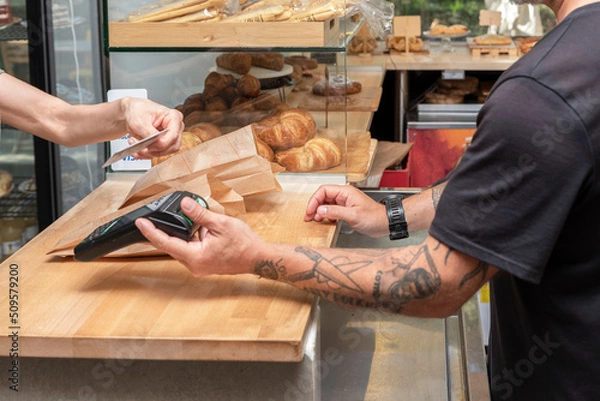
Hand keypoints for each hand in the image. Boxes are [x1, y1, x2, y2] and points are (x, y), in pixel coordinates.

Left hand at [121, 97, 183, 158]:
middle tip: (140, 148)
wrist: (132, 112)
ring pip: (166, 152)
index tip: (148, 146)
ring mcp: (171, 136)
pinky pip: (159, 154)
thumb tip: (154, 144)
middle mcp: (175, 127)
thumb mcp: (140, 121)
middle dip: (155, 150)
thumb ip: (149, 133)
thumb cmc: (138, 111)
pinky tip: (137, 150)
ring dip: (149, 153)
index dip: (161, 144)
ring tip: (135, 146)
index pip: (173, 136)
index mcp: (174, 117)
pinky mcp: (165, 143)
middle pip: (172, 147)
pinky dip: (147, 155)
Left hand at [135, 197, 261, 276]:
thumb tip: (184, 204)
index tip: (141, 223)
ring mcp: (198, 266)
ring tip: (191, 221)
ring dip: (181, 234)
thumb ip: (200, 214)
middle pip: (170, 246)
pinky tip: (199, 229)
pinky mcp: (203, 263)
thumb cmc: (244, 244)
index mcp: (195, 257)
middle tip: (154, 218)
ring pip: (180, 247)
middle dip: (164, 230)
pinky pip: (190, 249)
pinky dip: (190, 238)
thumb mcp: (221, 224)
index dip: (151, 232)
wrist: (257, 258)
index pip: (165, 243)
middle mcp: (194, 265)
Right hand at [304, 185, 388, 237]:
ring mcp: (345, 202)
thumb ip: (335, 212)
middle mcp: (344, 195)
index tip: (310, 211)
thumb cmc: (374, 217)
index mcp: (345, 192)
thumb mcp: (353, 215)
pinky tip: (325, 221)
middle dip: (314, 206)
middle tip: (308, 217)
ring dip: (319, 211)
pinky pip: (332, 210)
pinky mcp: (346, 210)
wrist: (385, 223)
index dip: (314, 200)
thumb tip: (320, 210)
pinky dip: (326, 215)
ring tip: (315, 220)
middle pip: (323, 196)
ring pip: (326, 203)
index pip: (324, 191)